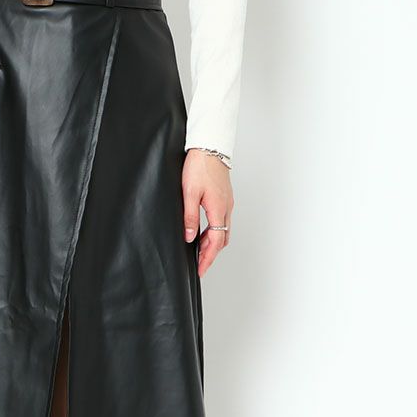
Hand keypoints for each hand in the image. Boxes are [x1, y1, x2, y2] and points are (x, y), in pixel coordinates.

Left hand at [182, 149, 233, 277]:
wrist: (210, 146)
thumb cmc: (199, 166)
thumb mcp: (189, 193)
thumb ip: (189, 217)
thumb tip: (189, 237)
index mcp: (218, 209)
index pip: (215, 242)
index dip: (207, 258)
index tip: (200, 270)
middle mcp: (226, 208)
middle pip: (222, 239)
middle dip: (211, 254)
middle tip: (199, 264)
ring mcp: (227, 202)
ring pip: (223, 231)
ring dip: (212, 243)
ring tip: (198, 251)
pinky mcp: (225, 197)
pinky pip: (222, 221)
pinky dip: (214, 231)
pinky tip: (203, 232)